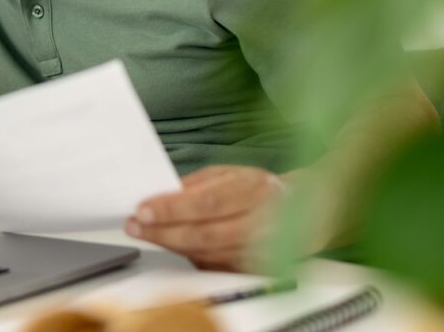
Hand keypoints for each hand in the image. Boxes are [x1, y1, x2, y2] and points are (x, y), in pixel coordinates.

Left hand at [124, 165, 287, 270]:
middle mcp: (262, 220)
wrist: (308, 213)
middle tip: (136, 226)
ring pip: (208, 254)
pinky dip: (190, 257)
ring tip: (147, 234)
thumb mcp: (230, 174)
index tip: (143, 209)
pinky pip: (216, 267)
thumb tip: (159, 194)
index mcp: (255, 189)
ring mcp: (262, 250)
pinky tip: (173, 246)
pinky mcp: (256, 270)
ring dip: (172, 245)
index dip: (172, 208)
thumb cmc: (261, 190)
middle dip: (163, 231)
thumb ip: (196, 184)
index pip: (207, 202)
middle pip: (204, 233)